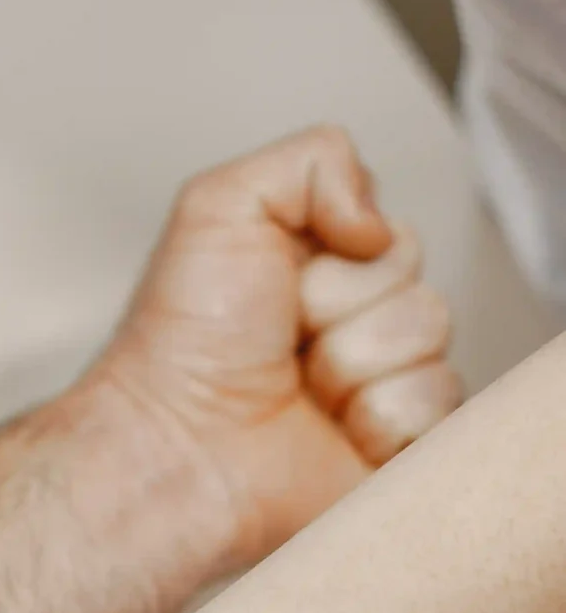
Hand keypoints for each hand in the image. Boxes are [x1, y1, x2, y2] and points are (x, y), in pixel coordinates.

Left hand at [92, 125, 460, 572]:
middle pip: (416, 284)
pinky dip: (381, 418)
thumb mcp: (218, 205)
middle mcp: (353, 329)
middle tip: (285, 341)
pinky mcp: (399, 452)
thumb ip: (313, 161)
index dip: (341, 254)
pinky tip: (333, 433)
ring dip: (355, 363)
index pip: (392, 237)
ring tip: (302, 391)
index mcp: (319, 272)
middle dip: (343, 306)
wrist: (173, 447)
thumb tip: (379, 220)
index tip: (280, 283)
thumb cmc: (179, 342)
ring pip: (429, 343)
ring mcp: (379, 392)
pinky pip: (439, 409)